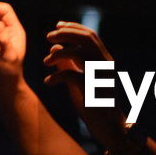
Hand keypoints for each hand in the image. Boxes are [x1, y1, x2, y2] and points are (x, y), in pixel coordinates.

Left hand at [43, 21, 126, 149]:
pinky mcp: (92, 90)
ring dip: (58, 54)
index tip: (57, 26)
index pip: (90, 35)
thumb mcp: (80, 79)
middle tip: (48, 36)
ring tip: (45, 62)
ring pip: (78, 52)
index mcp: (104, 60)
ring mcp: (100, 76)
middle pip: (86, 37)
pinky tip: (49, 82)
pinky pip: (70, 75)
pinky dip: (56, 76)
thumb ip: (69, 63)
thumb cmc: (95, 104)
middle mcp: (105, 64)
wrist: (110, 128)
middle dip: (65, 33)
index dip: (73, 27)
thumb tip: (55, 47)